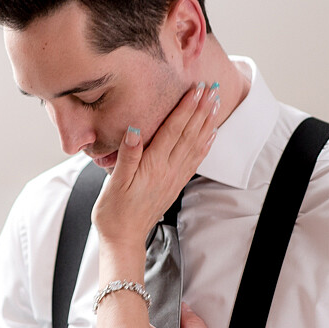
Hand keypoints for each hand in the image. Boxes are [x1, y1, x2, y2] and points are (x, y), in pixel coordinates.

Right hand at [92, 82, 217, 246]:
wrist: (124, 238)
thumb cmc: (114, 212)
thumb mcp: (114, 183)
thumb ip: (127, 156)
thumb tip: (134, 130)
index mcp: (152, 166)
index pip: (173, 131)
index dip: (185, 108)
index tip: (195, 90)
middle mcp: (168, 171)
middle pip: (188, 134)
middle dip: (201, 110)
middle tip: (212, 89)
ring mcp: (173, 178)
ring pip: (195, 145)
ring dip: (206, 123)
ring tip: (214, 105)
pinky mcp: (174, 185)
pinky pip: (194, 161)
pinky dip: (204, 145)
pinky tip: (210, 135)